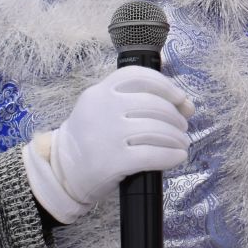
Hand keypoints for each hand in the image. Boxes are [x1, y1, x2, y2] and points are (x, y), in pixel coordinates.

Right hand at [26, 66, 194, 224]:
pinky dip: (171, 156)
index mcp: (100, 92)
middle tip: (182, 127)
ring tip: (181, 143)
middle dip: (175, 117)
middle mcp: (103, 109)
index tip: (180, 99)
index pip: (138, 76)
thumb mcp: (101, 108)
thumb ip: (134, 99)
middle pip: (154, 105)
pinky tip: (177, 156)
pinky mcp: (113, 161)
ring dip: (176, 138)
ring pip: (156, 130)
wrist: (63, 171)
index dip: (166, 86)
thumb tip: (185, 104)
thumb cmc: (91, 138)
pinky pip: (153, 155)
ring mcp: (108, 135)